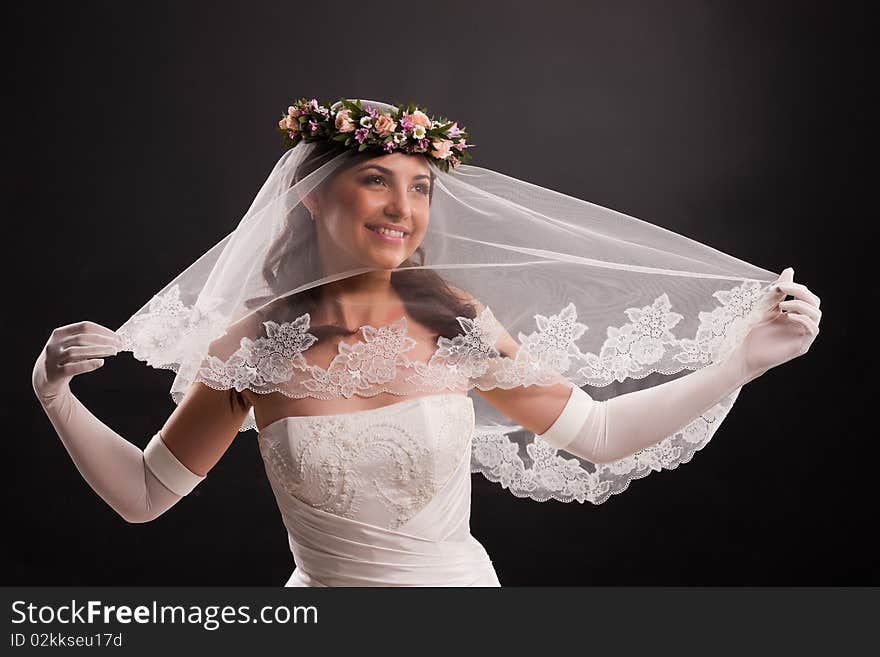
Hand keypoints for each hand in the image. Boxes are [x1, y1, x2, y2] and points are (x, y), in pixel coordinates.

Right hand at [32, 321, 123, 405]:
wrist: (44, 379)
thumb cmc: (63, 360)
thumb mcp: (71, 346)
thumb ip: (88, 342)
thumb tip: (114, 340)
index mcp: (60, 334)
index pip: (84, 327)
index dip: (103, 331)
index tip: (117, 337)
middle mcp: (55, 344)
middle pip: (82, 338)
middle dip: (104, 341)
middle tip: (119, 345)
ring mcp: (53, 359)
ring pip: (77, 352)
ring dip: (98, 351)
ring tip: (113, 352)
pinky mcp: (54, 373)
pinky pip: (72, 368)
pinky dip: (87, 365)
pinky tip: (100, 362)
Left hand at [731, 267, 821, 381]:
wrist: (745, 352)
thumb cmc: (754, 331)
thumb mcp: (766, 306)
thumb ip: (779, 290)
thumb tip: (790, 270)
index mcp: (795, 313)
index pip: (806, 295)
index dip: (795, 287)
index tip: (777, 285)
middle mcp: (802, 323)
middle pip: (814, 302)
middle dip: (800, 292)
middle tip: (782, 289)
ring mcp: (803, 335)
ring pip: (816, 314)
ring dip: (801, 305)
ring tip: (782, 305)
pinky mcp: (802, 346)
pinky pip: (812, 330)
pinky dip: (803, 319)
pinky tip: (788, 316)